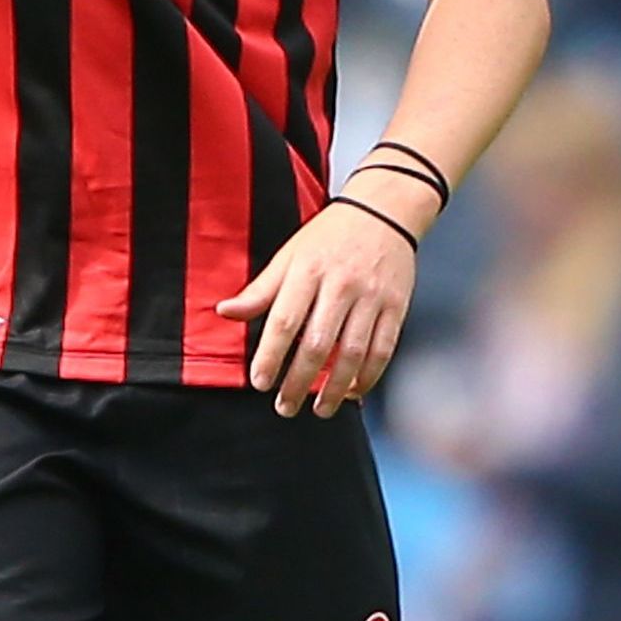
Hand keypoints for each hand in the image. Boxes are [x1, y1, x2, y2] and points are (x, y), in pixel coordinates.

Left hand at [218, 196, 418, 416]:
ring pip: (352, 353)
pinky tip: (353, 391)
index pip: (284, 321)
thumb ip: (260, 290)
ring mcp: (371, 297)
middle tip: (284, 406)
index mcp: (308, 271)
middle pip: (318, 344)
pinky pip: (382, 349)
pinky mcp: (396, 306)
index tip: (259, 382)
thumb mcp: (289, 255)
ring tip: (319, 409)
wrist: (384, 211)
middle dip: (299, 382)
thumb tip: (224, 312)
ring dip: (334, 388)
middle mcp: (340, 285)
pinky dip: (367, 375)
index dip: (270, 356)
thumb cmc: (329, 236)